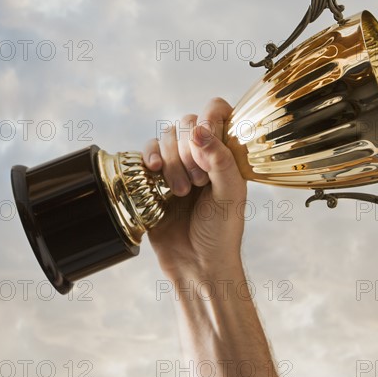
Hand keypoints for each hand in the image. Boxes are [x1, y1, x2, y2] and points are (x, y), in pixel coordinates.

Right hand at [142, 98, 246, 279]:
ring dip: (171, 161)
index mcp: (226, 153)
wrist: (196, 264)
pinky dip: (149, 157)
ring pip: (166, 136)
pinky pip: (147, 152)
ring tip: (180, 192)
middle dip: (189, 150)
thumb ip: (220, 159)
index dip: (210, 118)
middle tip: (198, 182)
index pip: (218, 111)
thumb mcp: (230, 194)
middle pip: (188, 123)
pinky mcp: (154, 177)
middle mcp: (202, 154)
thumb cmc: (221, 232)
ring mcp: (177, 164)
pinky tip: (154, 173)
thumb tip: (199, 128)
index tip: (205, 140)